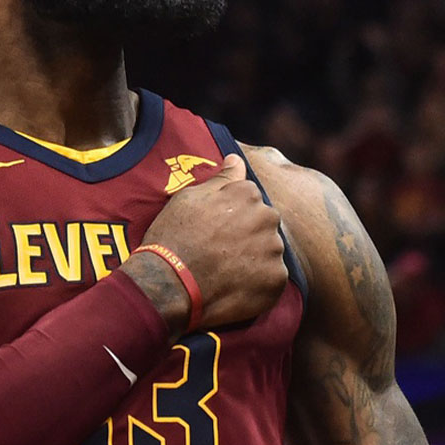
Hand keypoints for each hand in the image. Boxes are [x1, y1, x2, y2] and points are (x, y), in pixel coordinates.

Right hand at [123, 154, 287, 333]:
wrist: (168, 283)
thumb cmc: (174, 237)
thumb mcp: (189, 198)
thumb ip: (221, 179)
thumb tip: (236, 159)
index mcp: (248, 194)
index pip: (251, 200)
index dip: (231, 216)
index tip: (215, 230)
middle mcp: (267, 217)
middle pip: (264, 224)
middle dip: (248, 235)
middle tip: (221, 251)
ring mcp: (273, 249)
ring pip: (269, 251)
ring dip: (254, 259)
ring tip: (226, 271)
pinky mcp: (276, 279)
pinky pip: (272, 277)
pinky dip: (257, 282)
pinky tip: (234, 286)